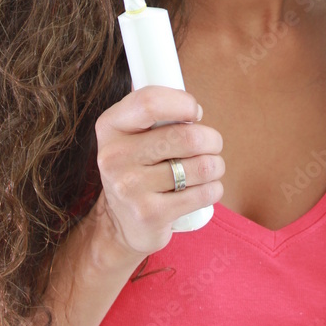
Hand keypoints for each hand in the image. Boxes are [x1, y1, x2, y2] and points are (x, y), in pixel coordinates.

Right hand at [93, 86, 224, 257]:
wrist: (120, 223)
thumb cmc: (138, 166)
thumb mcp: (132, 134)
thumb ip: (154, 111)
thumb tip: (194, 108)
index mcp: (110, 126)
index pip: (150, 102)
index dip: (183, 103)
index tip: (194, 113)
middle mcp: (114, 157)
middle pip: (186, 136)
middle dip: (211, 139)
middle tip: (211, 144)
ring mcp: (130, 188)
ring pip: (201, 166)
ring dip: (216, 165)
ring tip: (209, 168)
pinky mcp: (150, 215)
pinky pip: (203, 193)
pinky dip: (214, 189)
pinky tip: (205, 188)